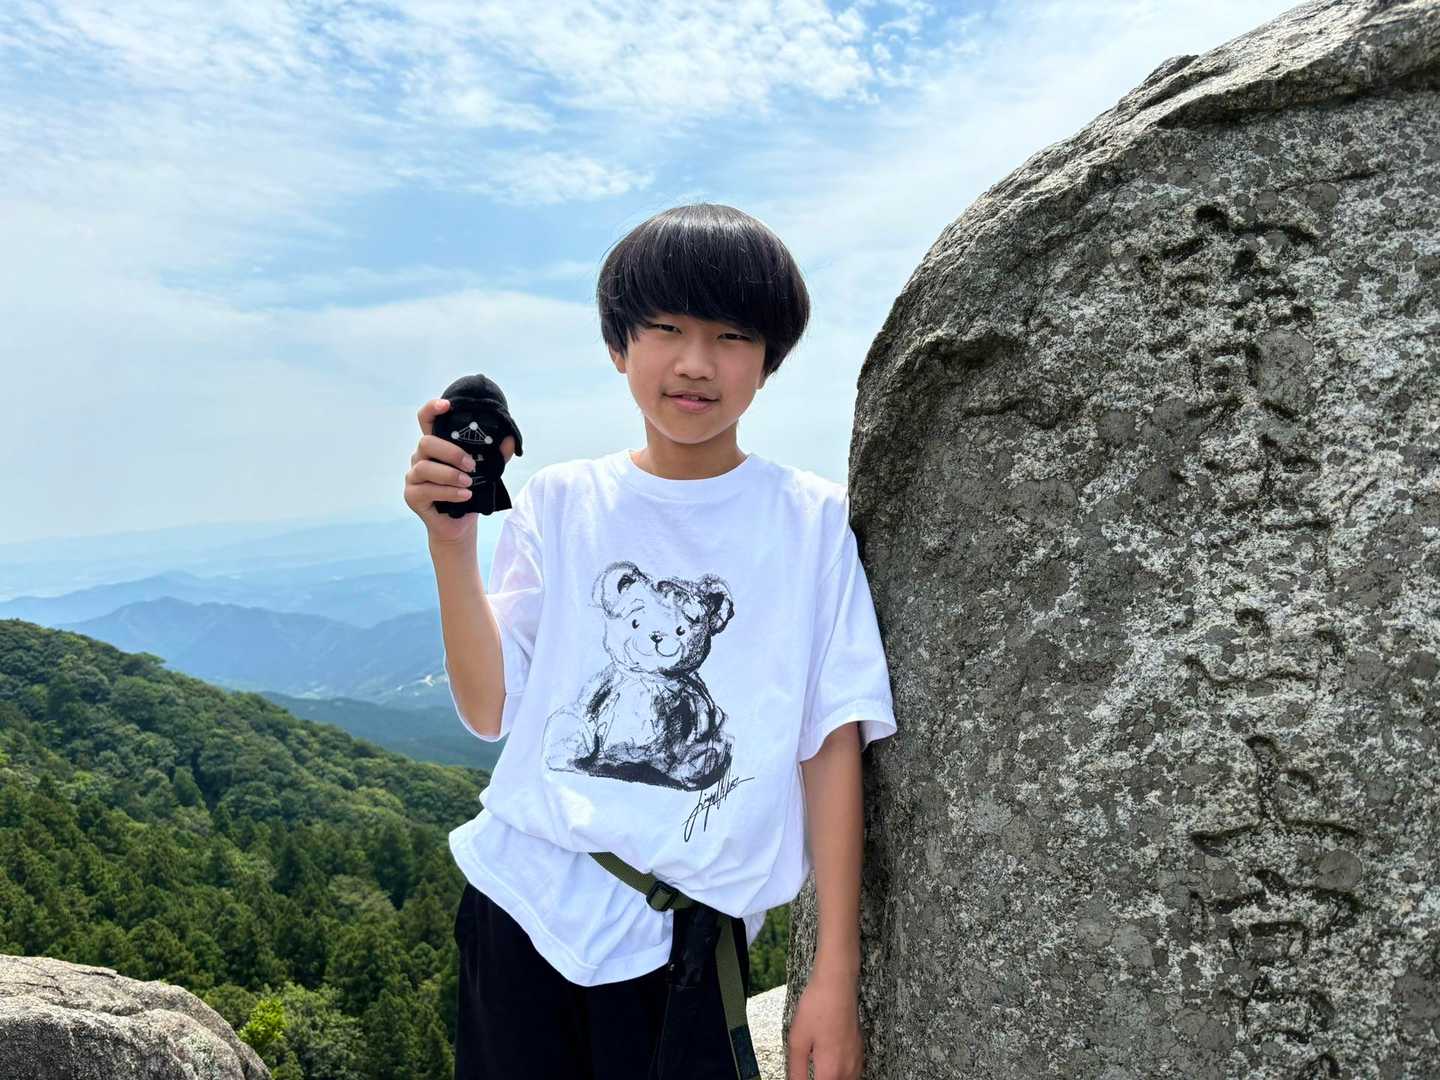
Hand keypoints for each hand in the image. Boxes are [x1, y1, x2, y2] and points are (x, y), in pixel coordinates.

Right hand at [404, 397, 515, 544]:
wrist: (460, 525)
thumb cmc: (470, 491)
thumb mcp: (486, 471)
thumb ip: (496, 455)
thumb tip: (509, 439)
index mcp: (437, 446)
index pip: (426, 420)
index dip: (432, 409)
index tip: (447, 405)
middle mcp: (421, 457)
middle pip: (426, 442)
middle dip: (451, 452)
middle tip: (472, 465)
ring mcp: (413, 476)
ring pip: (425, 467)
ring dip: (450, 474)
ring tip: (469, 483)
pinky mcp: (412, 495)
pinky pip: (427, 489)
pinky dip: (449, 492)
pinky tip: (464, 495)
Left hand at [786, 974, 861, 1079]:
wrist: (837, 984)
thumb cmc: (817, 1008)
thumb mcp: (797, 1041)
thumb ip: (796, 1071)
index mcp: (831, 1071)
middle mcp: (847, 1069)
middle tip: (808, 1075)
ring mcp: (856, 1060)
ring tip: (820, 1074)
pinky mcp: (859, 1050)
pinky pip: (854, 1074)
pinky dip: (843, 1077)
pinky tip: (833, 1070)